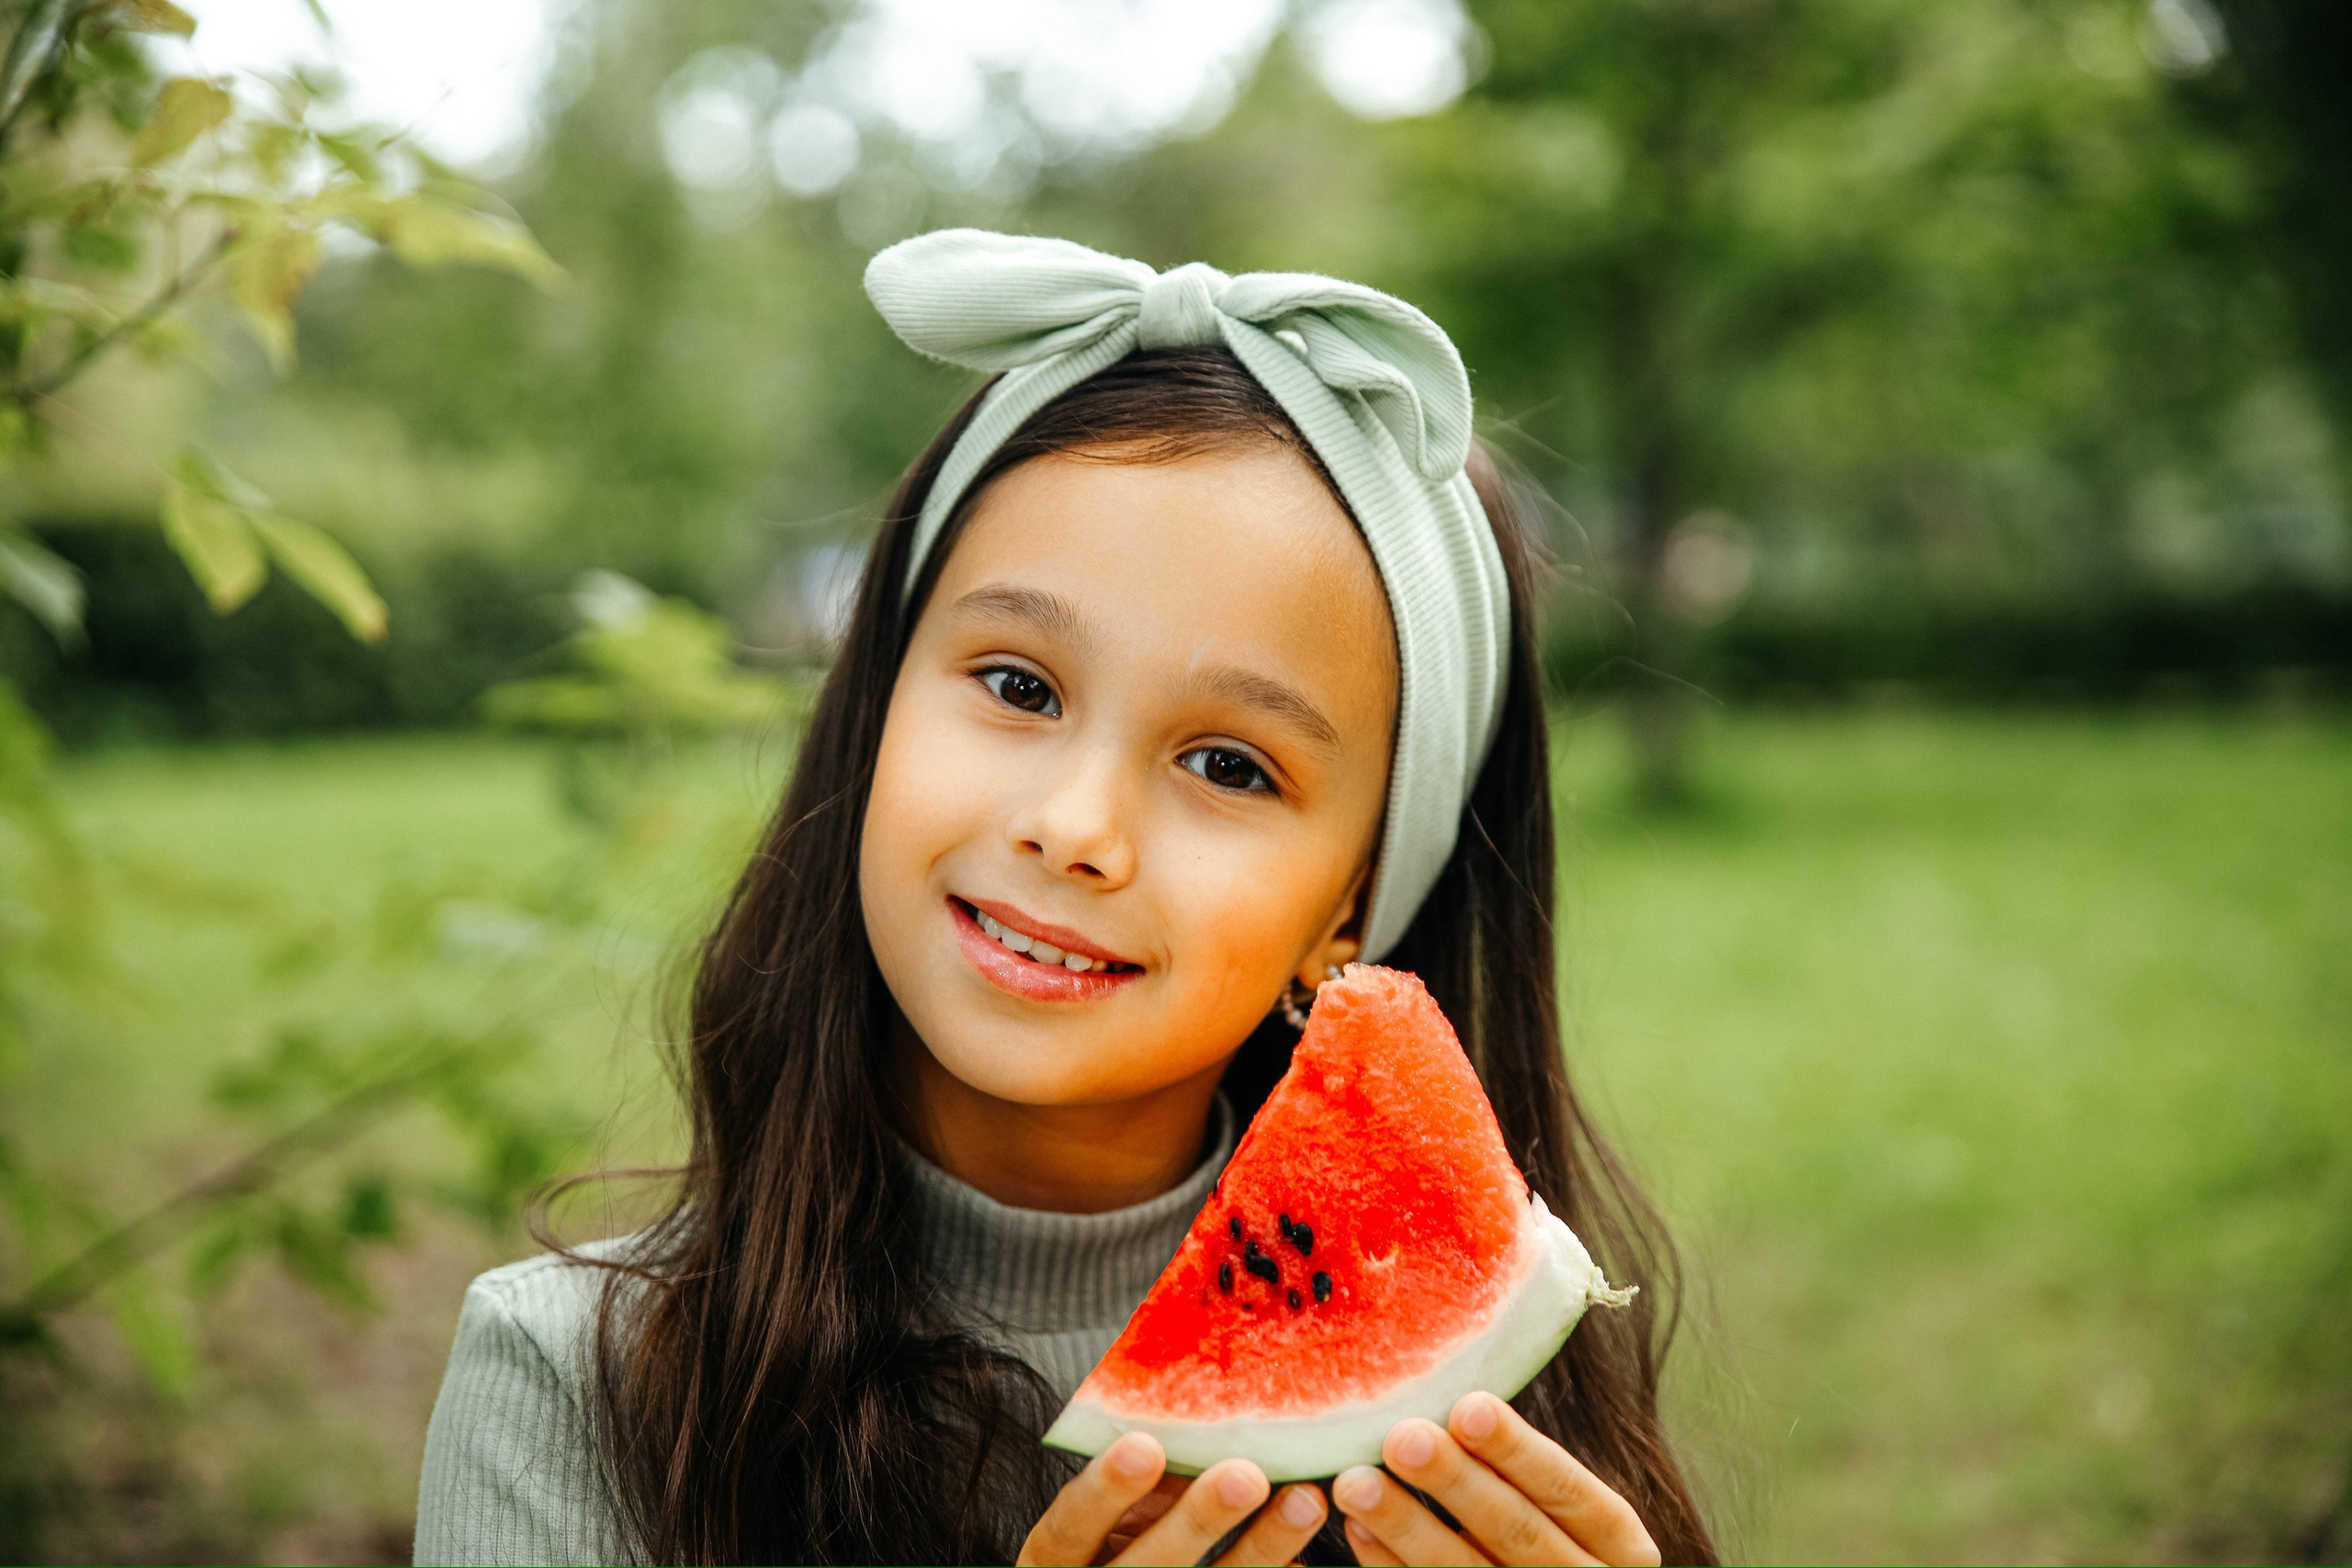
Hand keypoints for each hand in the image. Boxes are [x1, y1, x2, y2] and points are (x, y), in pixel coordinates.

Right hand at [1019, 1431, 1330, 1566]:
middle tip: (1246, 1476)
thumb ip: (1136, 1481)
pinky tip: (1300, 1560)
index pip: (1069, 1526)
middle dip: (1198, 1522)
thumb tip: (1197, 1416)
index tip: (1145, 1445)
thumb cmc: (1106, 1545)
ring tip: (1304, 1501)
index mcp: (1057, 1558)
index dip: (1104, 1489)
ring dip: (1259, 1548)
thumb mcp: (1102, 1516)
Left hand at [1330, 1393, 1659, 1566]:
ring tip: (1356, 1482)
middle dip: (1457, 1484)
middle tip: (1402, 1438)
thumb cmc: (1553, 1543)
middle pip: (1519, 1535)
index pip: (1572, 1494)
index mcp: (1620, 1547)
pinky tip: (1359, 1531)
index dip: (1519, 1453)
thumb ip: (1520, 1472)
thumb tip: (1453, 1399)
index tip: (1466, 1406)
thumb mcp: (1564, 1514)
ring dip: (1408, 1527)